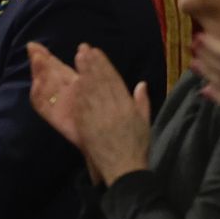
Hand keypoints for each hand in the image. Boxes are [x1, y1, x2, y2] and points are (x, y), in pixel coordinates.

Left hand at [28, 42, 151, 183]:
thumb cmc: (137, 147)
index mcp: (127, 106)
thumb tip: (141, 84)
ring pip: (90, 90)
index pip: (114, 80)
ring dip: (84, 73)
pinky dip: (79, 92)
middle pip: (100, 81)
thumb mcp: (145, 123)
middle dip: (91, 64)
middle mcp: (113, 109)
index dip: (104, 65)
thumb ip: (142, 102)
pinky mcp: (87, 127)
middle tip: (83, 49)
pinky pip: (83, 106)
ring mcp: (99, 117)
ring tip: (78, 58)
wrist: (125, 169)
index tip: (97, 52)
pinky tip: (75, 82)